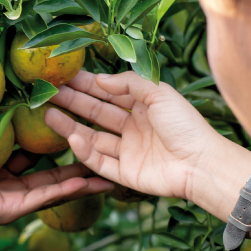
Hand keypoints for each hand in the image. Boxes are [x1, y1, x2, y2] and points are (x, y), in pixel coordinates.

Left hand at [0, 124, 112, 231]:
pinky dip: (70, 189)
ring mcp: (10, 198)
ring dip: (82, 178)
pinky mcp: (10, 208)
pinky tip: (93, 179)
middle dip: (75, 162)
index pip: (28, 155)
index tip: (71, 123)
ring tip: (110, 168)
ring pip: (54, 187)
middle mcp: (4, 185)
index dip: (50, 141)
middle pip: (48, 173)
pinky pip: (45, 197)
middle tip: (101, 145)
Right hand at [45, 71, 219, 202]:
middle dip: (72, 102)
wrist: (202, 164)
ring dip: (70, 126)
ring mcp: (127, 151)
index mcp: (143, 107)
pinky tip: (72, 137)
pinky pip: (99, 162)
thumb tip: (99, 79)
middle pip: (96, 113)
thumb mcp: (159, 93)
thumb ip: (129, 83)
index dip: (87, 85)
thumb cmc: (186, 125)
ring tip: (48, 115)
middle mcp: (132, 128)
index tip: (64, 77)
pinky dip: (85, 151)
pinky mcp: (125, 174)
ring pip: (92, 137)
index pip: (108, 93)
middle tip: (48, 94)